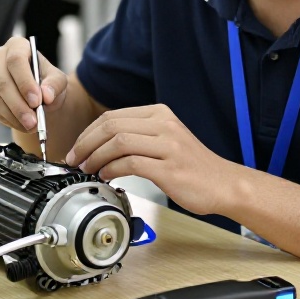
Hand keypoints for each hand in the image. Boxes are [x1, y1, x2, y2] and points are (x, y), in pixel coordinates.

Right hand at [0, 37, 65, 131]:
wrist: (36, 94)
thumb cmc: (46, 82)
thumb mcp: (58, 81)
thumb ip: (55, 85)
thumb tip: (46, 96)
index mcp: (16, 46)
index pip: (15, 60)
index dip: (25, 82)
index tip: (37, 101)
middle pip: (2, 82)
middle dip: (19, 106)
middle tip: (34, 122)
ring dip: (14, 116)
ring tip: (31, 126)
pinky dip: (6, 120)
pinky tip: (19, 123)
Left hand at [65, 104, 236, 214]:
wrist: (224, 184)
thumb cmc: (192, 167)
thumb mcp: (164, 139)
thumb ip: (137, 136)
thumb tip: (99, 144)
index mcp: (159, 114)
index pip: (112, 116)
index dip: (88, 132)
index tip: (77, 147)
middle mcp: (164, 125)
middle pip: (111, 126)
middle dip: (85, 143)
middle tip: (75, 159)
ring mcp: (168, 145)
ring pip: (118, 142)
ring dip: (95, 157)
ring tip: (88, 169)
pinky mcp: (169, 168)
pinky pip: (131, 164)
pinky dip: (112, 170)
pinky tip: (107, 176)